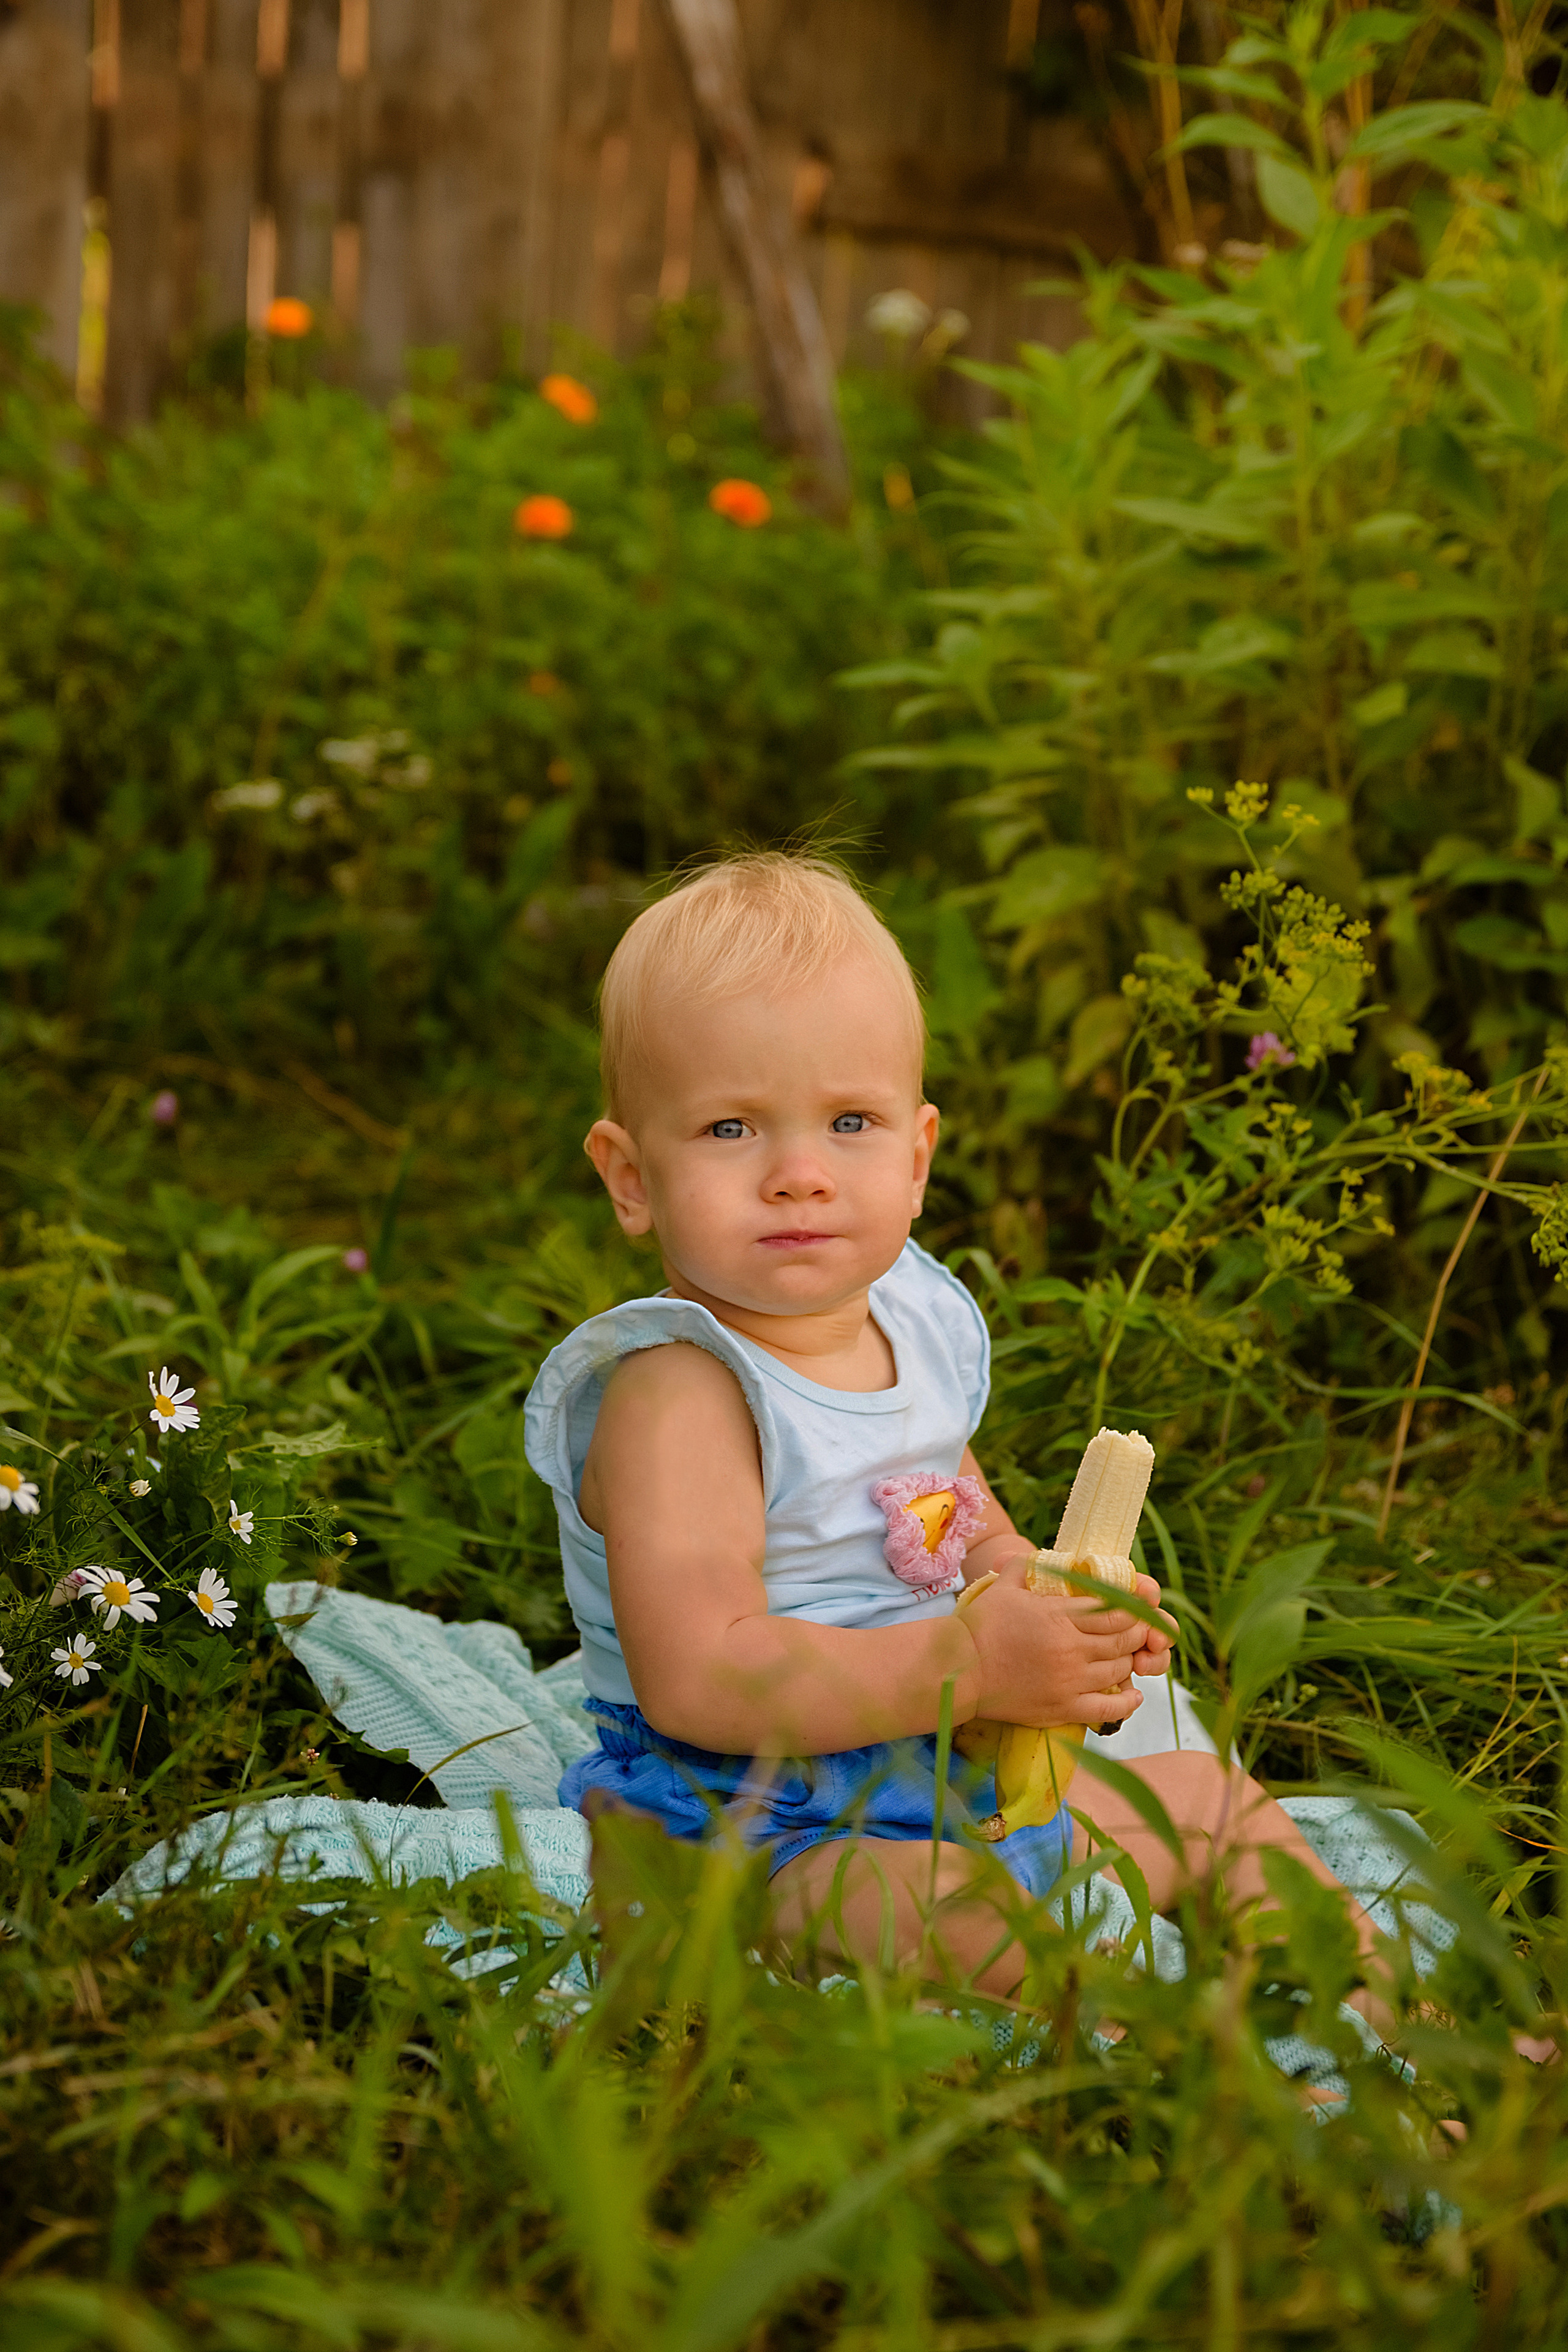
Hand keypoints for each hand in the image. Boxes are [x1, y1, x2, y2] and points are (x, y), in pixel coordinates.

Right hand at [959, 1574, 1177, 1728]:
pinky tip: (1133, 1693)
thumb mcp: (1006, 1585)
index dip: (1133, 1608)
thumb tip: (1051, 1558)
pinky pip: (1109, 1709)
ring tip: (1127, 1655)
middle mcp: (1070, 1650)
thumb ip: (1031, 1566)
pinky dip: (1128, 1702)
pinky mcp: (1063, 1709)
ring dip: (1129, 1661)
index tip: (1137, 1606)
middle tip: (1137, 1630)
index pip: (1115, 1612)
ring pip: (1119, 1671)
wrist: (958, 1670)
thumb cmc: (980, 1625)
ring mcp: (1069, 1682)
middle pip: (1123, 1641)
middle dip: (1136, 1633)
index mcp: (1059, 1617)